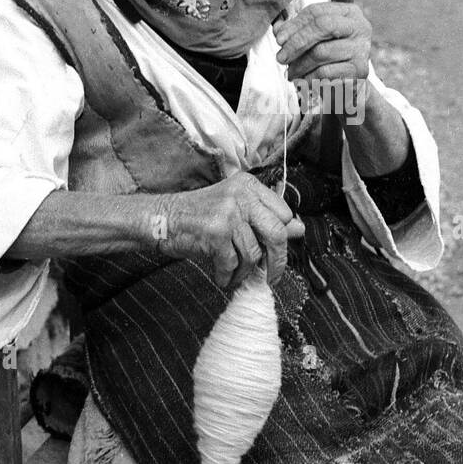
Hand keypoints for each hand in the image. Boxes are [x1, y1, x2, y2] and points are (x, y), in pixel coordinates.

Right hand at [154, 174, 303, 287]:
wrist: (162, 219)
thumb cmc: (199, 216)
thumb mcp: (235, 211)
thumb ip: (266, 219)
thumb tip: (300, 229)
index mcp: (249, 186)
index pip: (284, 213)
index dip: (282, 236)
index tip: (276, 252)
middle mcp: (241, 195)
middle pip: (277, 233)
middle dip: (277, 261)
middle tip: (271, 277)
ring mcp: (228, 213)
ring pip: (253, 254)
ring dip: (245, 273)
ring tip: (235, 276)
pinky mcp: (215, 232)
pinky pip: (232, 264)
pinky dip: (228, 276)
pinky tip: (222, 277)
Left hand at [273, 1, 370, 89]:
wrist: (348, 87)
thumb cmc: (328, 59)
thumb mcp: (312, 40)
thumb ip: (295, 31)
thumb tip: (279, 29)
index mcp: (348, 13)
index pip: (317, 11)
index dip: (294, 25)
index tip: (279, 40)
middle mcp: (360, 27)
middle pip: (323, 26)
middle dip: (296, 42)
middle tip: (280, 58)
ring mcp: (362, 49)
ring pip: (321, 52)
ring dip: (299, 65)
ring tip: (291, 73)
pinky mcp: (360, 71)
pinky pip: (325, 73)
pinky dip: (309, 78)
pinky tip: (303, 82)